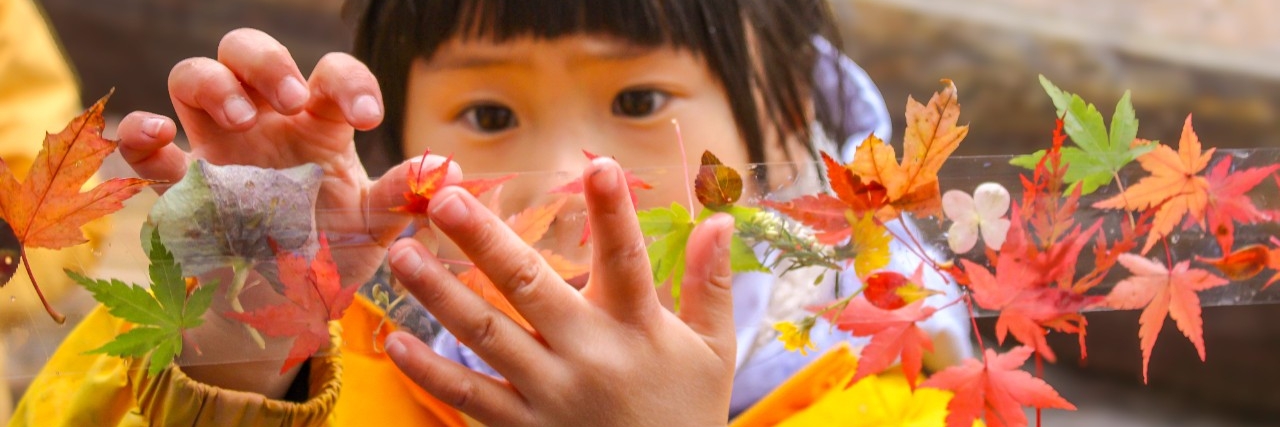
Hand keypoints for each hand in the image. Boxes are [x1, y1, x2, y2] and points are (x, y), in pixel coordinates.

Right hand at [113, 28, 435, 396]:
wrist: (288, 310)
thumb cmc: (333, 252)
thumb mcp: (375, 228)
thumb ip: (403, 197)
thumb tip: (448, 172)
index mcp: (318, 127)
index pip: (329, 76)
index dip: (348, 81)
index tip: (367, 117)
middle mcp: (266, 126)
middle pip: (249, 52)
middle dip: (267, 63)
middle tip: (290, 102)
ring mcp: (219, 150)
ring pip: (194, 79)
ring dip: (215, 85)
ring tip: (242, 121)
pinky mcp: (183, 188)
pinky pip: (146, 148)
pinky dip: (140, 132)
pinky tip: (156, 135)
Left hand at [385, 157, 736, 426]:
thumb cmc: (688, 410)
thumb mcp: (715, 350)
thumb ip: (712, 284)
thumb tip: (720, 219)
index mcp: (639, 328)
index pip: (627, 260)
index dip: (613, 212)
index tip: (596, 164)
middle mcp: (590, 357)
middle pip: (530, 287)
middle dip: (484, 240)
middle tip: (444, 199)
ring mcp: (551, 395)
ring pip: (486, 336)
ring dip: (439, 294)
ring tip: (402, 254)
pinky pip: (469, 397)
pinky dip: (430, 371)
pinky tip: (396, 342)